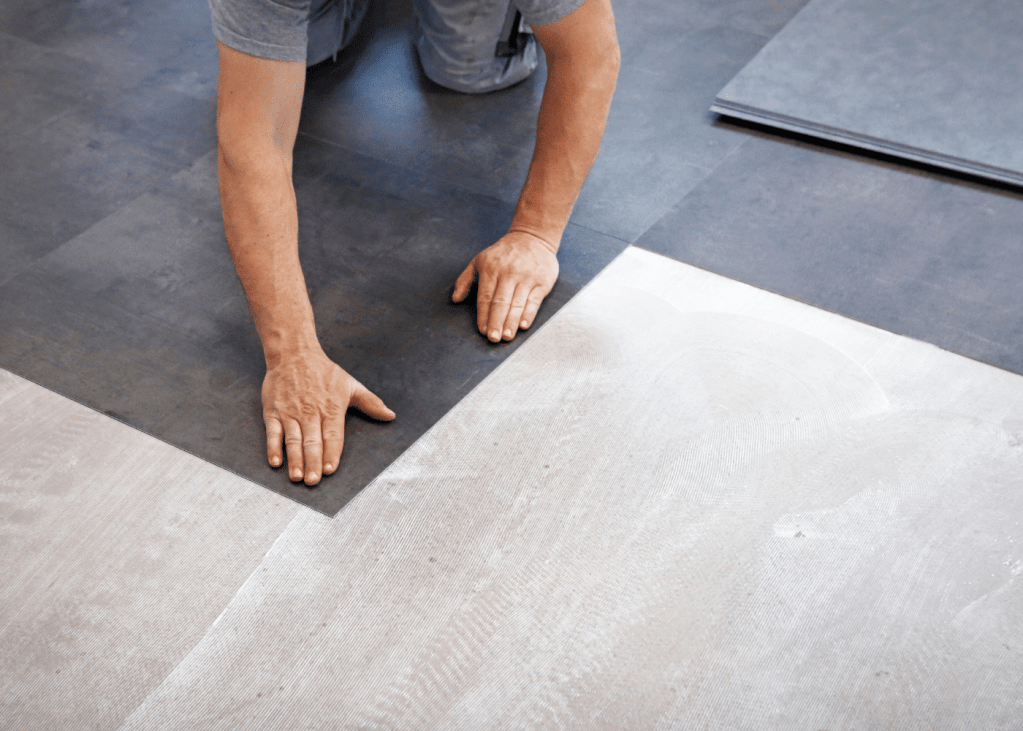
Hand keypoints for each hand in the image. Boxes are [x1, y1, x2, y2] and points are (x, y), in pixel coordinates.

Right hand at [261, 349, 394, 484]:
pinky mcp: (274, 412)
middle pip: (312, 441)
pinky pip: (273, 433)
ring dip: (295, 460)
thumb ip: (371, 402)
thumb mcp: (350, 384)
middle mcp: (310, 412)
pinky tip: (276, 462)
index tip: (330, 469)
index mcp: (331, 408)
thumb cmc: (323, 371)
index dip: (331, 453)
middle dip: (313, 462)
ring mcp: (291, 413)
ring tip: (297, 477)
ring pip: (293, 440)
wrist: (294, 353)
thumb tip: (390, 416)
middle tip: (313, 481)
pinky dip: (273, 448)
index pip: (332, 435)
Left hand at [451, 230, 558, 341]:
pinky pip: (534, 301)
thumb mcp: (480, 260)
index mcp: (491, 269)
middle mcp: (509, 273)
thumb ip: (465, 279)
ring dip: (511, 322)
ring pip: (517, 304)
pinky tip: (522, 325)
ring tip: (507, 337)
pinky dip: (528, 314)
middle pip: (501, 303)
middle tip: (494, 338)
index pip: (485, 297)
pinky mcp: (542, 282)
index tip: (482, 330)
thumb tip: (455, 299)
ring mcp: (526, 278)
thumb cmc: (503, 253)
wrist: (532, 237)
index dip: (483, 315)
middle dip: (496, 322)